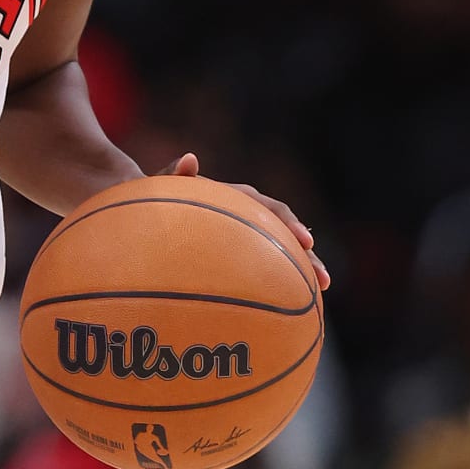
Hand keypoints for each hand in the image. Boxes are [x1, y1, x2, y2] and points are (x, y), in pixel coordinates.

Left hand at [161, 151, 329, 292]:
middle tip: (323, 279)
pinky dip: (276, 285)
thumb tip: (190, 158)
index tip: (304, 242)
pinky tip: (287, 310)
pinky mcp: (238, 255)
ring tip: (320, 291)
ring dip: (302, 270)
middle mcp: (246, 214)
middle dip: (308, 255)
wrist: (145, 212)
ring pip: (280, 252)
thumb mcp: (157, 187)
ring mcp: (244, 236)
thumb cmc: (152, 200)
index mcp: (234, 197)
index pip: (268, 208)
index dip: (289, 223)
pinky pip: (261, 269)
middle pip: (285, 233)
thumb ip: (171, 174)